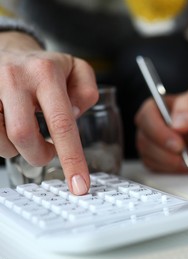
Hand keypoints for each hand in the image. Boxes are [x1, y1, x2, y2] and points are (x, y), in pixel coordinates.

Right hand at [0, 32, 98, 193]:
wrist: (10, 51)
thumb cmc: (47, 67)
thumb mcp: (78, 71)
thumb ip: (86, 92)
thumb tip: (75, 114)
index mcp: (46, 73)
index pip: (62, 123)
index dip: (72, 159)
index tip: (79, 186)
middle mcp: (14, 79)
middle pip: (23, 136)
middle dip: (39, 155)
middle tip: (48, 152)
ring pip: (1, 140)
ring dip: (18, 149)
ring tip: (28, 134)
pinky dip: (4, 143)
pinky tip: (11, 129)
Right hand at [135, 86, 187, 171]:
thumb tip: (176, 124)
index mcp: (158, 105)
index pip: (146, 117)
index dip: (159, 133)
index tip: (179, 145)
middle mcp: (151, 124)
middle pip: (145, 141)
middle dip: (169, 154)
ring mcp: (152, 144)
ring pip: (151, 158)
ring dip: (176, 164)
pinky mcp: (156, 160)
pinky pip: (158, 170)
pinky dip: (177, 170)